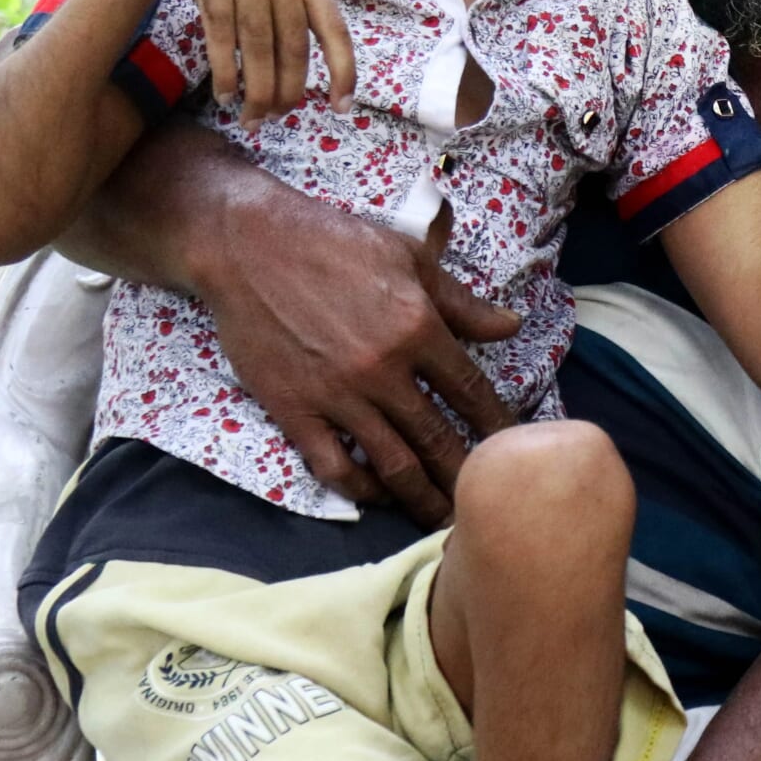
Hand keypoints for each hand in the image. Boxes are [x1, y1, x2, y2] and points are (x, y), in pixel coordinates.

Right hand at [159, 0, 354, 126]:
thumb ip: (295, 3)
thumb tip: (293, 59)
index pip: (333, 30)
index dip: (342, 70)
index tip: (341, 106)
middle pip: (292, 48)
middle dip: (288, 90)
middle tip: (277, 118)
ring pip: (258, 46)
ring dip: (257, 89)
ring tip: (253, 118)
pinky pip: (221, 34)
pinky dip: (225, 69)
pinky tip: (226, 93)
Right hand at [196, 186, 519, 522]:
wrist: (245, 244)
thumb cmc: (333, 242)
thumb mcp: (409, 258)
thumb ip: (462, 302)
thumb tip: (512, 326)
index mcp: (418, 329)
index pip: (473, 394)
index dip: (498, 428)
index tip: (515, 452)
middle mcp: (383, 370)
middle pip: (438, 440)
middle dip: (465, 477)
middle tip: (485, 503)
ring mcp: (336, 395)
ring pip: (392, 464)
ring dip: (421, 497)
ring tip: (440, 518)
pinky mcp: (293, 410)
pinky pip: (333, 466)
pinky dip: (360, 490)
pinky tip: (378, 498)